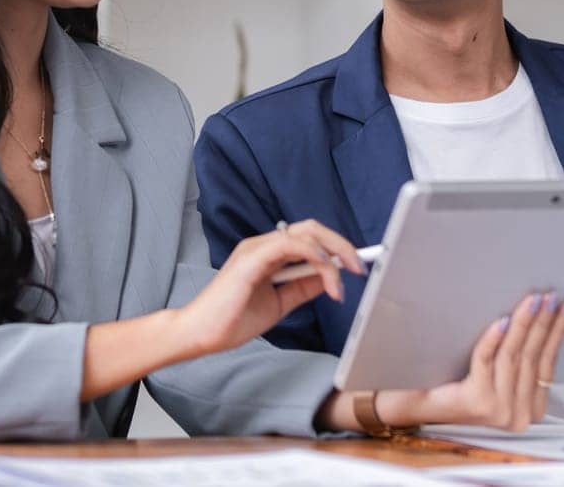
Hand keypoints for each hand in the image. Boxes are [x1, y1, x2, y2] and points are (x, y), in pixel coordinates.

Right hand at [175, 219, 363, 358]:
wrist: (202, 333)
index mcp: (269, 253)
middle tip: (361, 267)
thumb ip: (303, 287)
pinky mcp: (250, 258)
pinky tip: (325, 268)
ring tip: (343, 281)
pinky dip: (312, 253)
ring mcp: (256, 249)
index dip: (338, 247)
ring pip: (305, 234)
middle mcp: (263, 244)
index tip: (359, 264)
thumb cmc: (233, 319)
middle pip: (312, 229)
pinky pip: (288, 244)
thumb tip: (330, 278)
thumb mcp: (280, 303)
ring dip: (332, 254)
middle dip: (342, 245)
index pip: (309, 239)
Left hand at [379, 290, 563, 431]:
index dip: (558, 332)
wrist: (412, 402)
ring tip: (533, 300)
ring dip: (525, 323)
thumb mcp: (495, 374)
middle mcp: (518, 415)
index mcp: (529, 409)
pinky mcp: (476, 402)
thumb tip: (538, 316)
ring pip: (514, 356)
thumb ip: (515, 359)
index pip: (548, 364)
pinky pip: (488, 360)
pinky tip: (503, 319)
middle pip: (533, 356)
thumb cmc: (451, 383)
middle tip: (552, 296)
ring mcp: (499, 411)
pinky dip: (495, 337)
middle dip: (546, 322)